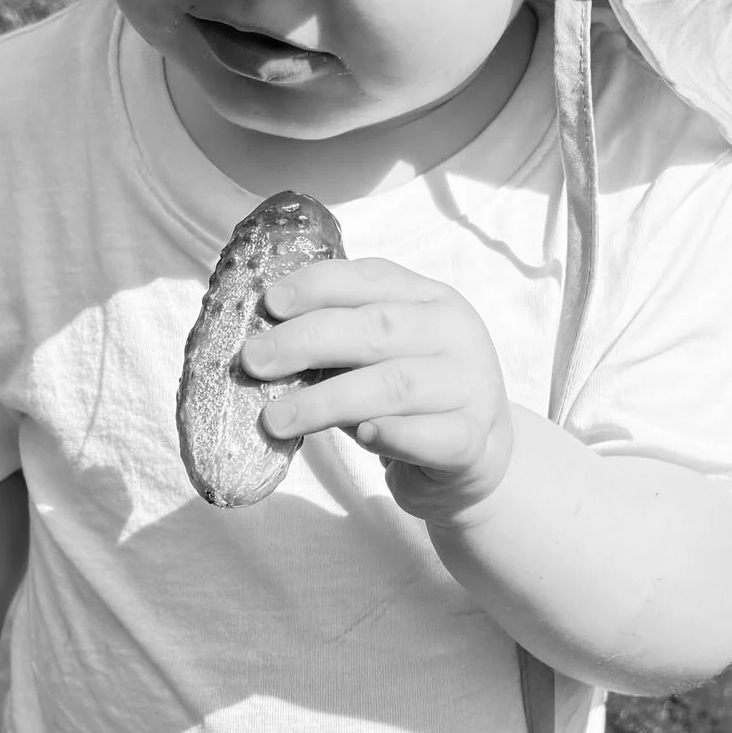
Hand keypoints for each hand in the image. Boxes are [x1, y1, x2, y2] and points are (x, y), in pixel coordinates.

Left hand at [241, 255, 514, 519]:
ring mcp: (470, 386)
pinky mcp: (473, 440)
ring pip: (394, 385)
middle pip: (377, 328)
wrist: (477, 454)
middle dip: (307, 341)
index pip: (372, 278)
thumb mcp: (381, 355)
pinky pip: (429, 436)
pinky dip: (393, 435)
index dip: (318, 286)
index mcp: (430, 299)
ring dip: (327, 401)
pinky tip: (361, 437)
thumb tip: (265, 345)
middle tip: (254, 360)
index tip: (269, 304)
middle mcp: (455, 334)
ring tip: (275, 418)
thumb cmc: (411, 398)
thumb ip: (339, 342)